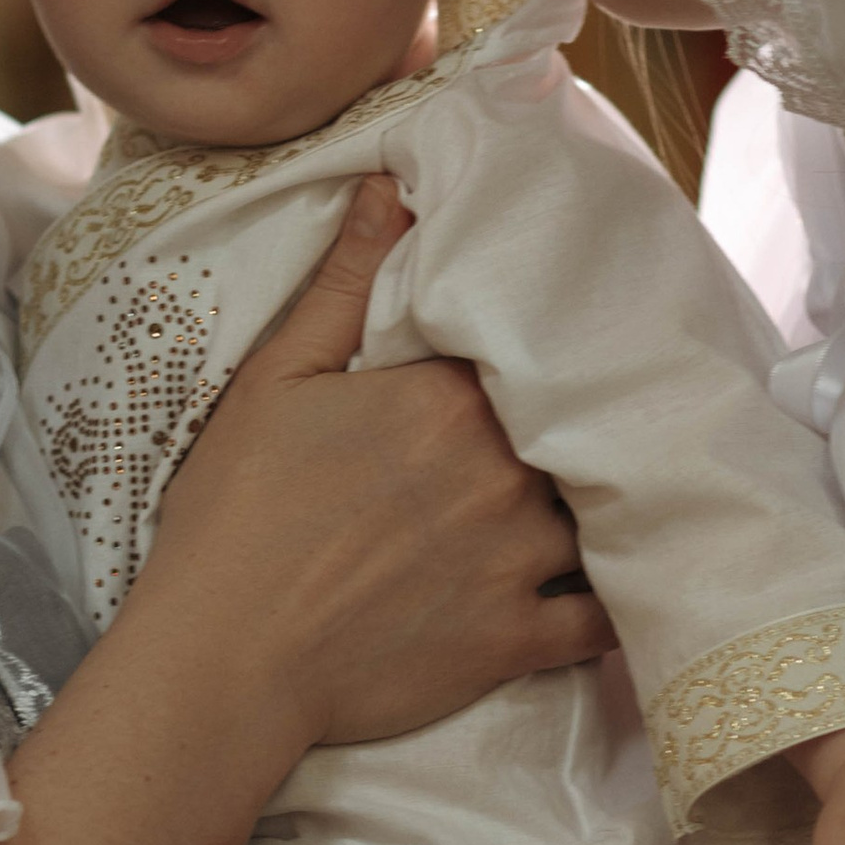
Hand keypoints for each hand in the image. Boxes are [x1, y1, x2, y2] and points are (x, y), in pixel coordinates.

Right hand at [138, 178, 613, 759]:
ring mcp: (516, 561)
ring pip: (602, 513)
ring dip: (603, 500)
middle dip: (573, 421)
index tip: (534, 348)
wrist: (226, 659)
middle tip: (573, 414)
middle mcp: (502, 474)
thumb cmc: (236, 514)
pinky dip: (618, 594)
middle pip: (576, 427)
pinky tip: (619, 577)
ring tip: (608, 486)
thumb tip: (391, 185)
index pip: (528, 349)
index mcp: (447, 400)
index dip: (533, 348)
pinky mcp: (515, 640)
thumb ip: (347, 282)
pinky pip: (602, 615)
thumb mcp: (275, 379)